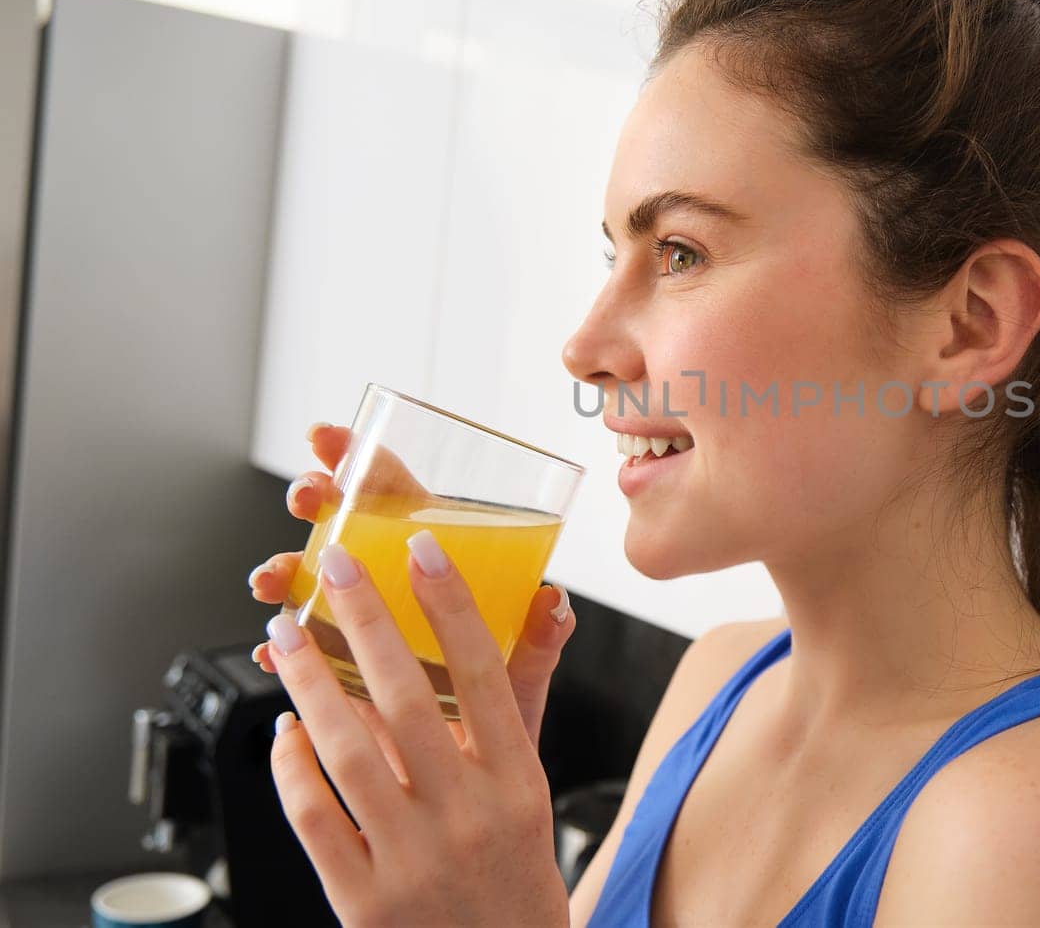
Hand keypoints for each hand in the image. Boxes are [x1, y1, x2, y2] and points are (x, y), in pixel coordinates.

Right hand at [251, 423, 572, 763]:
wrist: (473, 814)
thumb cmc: (499, 733)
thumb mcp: (520, 692)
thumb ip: (534, 649)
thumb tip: (555, 604)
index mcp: (441, 576)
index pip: (402, 499)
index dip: (365, 462)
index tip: (330, 438)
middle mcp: (394, 595)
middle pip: (347, 526)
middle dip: (316, 501)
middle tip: (307, 495)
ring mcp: (358, 636)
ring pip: (312, 584)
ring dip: (286, 571)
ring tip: (276, 579)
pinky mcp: (332, 684)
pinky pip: (298, 656)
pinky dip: (281, 651)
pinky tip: (272, 651)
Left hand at [253, 423, 577, 925]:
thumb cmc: (513, 876)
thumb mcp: (532, 788)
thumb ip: (524, 696)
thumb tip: (547, 603)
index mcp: (518, 783)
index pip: (485, 675)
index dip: (452, 606)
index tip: (421, 549)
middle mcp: (468, 817)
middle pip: (409, 701)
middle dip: (364, 622)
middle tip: (334, 566)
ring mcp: (412, 861)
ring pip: (348, 753)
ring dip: (309, 685)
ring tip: (285, 636)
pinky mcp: (363, 903)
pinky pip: (316, 820)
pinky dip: (291, 769)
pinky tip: (283, 730)